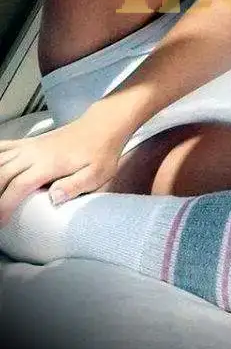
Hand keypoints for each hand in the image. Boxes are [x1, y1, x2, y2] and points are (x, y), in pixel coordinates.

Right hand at [0, 102, 128, 224]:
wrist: (103, 125)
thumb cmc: (101, 152)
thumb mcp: (97, 174)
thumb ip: (74, 186)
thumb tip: (53, 199)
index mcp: (50, 163)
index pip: (19, 185)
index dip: (5, 205)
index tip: (1, 223)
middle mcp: (35, 153)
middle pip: (2, 173)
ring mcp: (30, 146)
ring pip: (0, 160)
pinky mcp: (29, 142)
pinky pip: (4, 147)